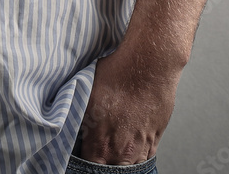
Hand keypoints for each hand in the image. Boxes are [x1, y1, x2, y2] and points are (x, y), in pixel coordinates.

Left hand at [76, 45, 178, 164]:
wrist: (147, 66)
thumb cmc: (117, 75)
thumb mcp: (87, 95)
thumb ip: (81, 119)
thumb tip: (73, 125)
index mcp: (100, 144)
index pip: (87, 165)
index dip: (83, 159)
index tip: (83, 149)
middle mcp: (121, 152)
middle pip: (108, 169)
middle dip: (102, 161)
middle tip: (98, 146)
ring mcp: (140, 148)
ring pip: (127, 167)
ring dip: (119, 159)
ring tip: (114, 145)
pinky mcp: (154, 140)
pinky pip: (144, 158)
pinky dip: (135, 153)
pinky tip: (129, 143)